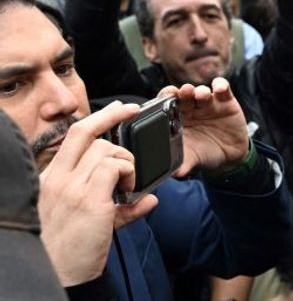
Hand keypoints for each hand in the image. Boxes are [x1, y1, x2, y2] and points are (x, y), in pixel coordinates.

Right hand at [38, 101, 158, 285]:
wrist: (59, 271)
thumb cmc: (71, 247)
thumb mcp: (91, 219)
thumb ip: (122, 206)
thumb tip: (152, 199)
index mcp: (52, 179)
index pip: (73, 138)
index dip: (97, 119)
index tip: (115, 109)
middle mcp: (58, 179)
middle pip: (84, 132)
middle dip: (111, 115)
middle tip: (131, 110)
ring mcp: (72, 187)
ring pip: (105, 150)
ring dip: (126, 161)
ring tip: (129, 182)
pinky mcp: (89, 199)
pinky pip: (115, 167)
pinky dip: (129, 173)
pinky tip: (130, 189)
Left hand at [157, 77, 249, 176]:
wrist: (230, 157)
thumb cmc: (205, 154)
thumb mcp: (193, 159)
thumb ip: (183, 163)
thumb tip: (175, 174)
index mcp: (177, 118)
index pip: (168, 103)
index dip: (166, 98)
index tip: (166, 98)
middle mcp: (191, 108)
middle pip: (184, 94)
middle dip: (182, 91)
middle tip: (183, 93)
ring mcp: (209, 103)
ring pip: (201, 90)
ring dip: (200, 90)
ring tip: (201, 95)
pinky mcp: (226, 101)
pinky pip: (222, 88)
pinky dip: (220, 85)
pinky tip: (219, 89)